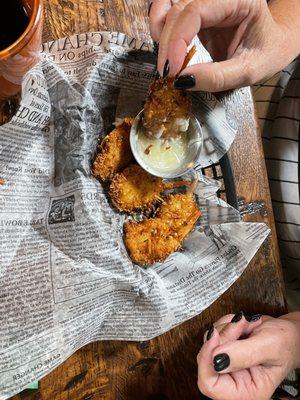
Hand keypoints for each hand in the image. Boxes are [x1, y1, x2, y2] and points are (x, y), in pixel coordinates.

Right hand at [149, 0, 299, 90]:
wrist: (272, 45)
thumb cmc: (267, 53)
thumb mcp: (249, 70)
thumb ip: (217, 77)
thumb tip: (183, 80)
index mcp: (237, 0)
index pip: (196, 10)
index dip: (178, 39)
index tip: (173, 70)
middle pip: (178, 9)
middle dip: (167, 43)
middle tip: (167, 75)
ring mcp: (205, 4)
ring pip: (168, 6)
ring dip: (160, 33)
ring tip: (166, 61)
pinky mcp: (196, 15)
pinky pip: (169, 14)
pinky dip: (161, 31)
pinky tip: (168, 51)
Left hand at [197, 312, 299, 399]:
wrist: (290, 334)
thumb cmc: (286, 344)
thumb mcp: (267, 347)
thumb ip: (242, 354)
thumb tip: (216, 358)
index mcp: (246, 392)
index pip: (209, 385)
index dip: (206, 360)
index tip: (215, 337)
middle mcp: (233, 381)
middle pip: (207, 360)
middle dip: (223, 336)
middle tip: (240, 324)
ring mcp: (227, 365)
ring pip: (210, 343)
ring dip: (226, 327)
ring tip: (246, 324)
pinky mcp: (225, 350)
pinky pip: (214, 333)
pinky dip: (226, 323)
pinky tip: (242, 325)